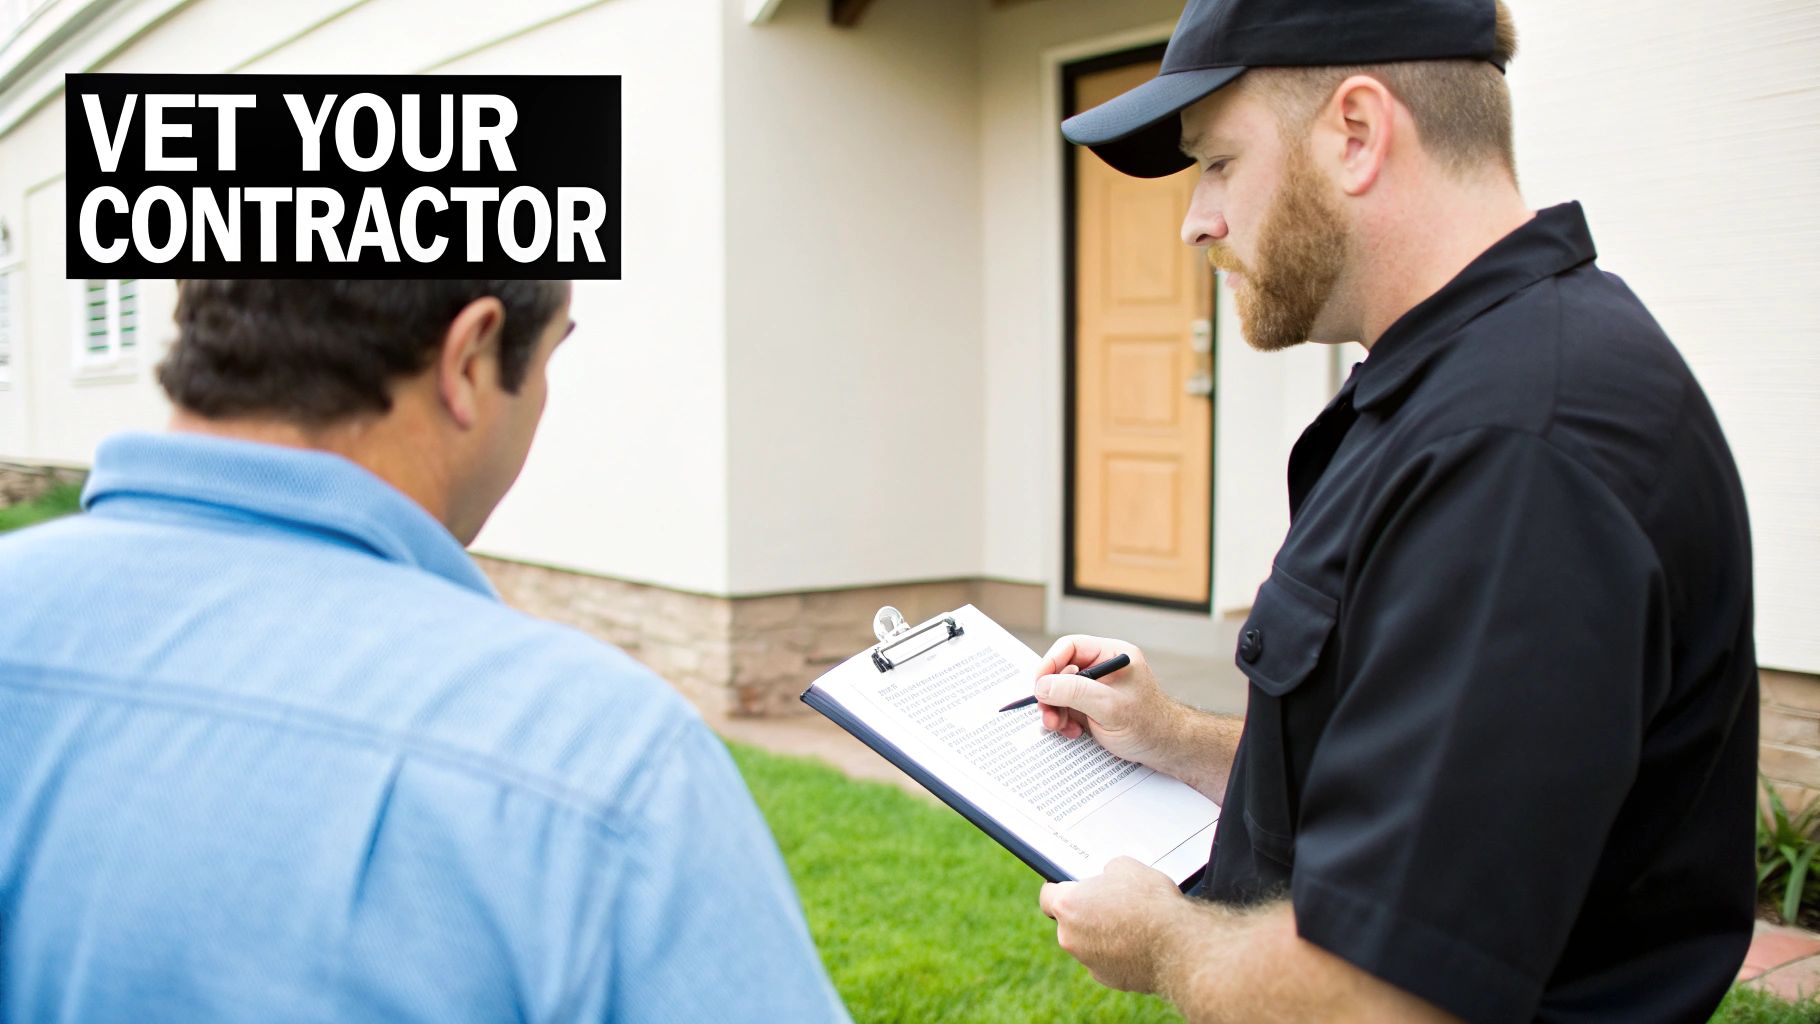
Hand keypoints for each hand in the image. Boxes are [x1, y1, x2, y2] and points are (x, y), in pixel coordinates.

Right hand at [1035, 635, 1175, 765]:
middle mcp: (1102, 667)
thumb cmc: (1149, 725)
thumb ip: (1075, 692)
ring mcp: (1096, 688)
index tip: (1038, 684)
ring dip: (1054, 710)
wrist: (1164, 750)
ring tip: (1058, 727)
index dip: (1050, 663)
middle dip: (1051, 694)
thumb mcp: (1109, 706)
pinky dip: (1063, 720)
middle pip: (1061, 670)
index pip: (1071, 647)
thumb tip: (1042, 686)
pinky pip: (1066, 708)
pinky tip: (1072, 731)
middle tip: (1046, 713)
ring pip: (1060, 691)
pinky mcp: (1092, 706)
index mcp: (1112, 654)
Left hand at [1038, 857, 1181, 992]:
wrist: (1177, 944)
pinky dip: (1119, 953)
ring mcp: (1088, 962)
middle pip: (1070, 921)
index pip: (1048, 895)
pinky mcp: (1108, 979)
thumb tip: (1107, 879)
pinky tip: (1140, 943)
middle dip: (1087, 912)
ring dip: (1103, 934)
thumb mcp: (1126, 866)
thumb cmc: (1150, 902)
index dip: (1059, 888)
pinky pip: (1108, 961)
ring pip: (1089, 943)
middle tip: (1112, 902)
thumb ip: (1106, 873)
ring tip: (1133, 923)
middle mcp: (1070, 937)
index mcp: (1068, 906)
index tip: (1070, 886)